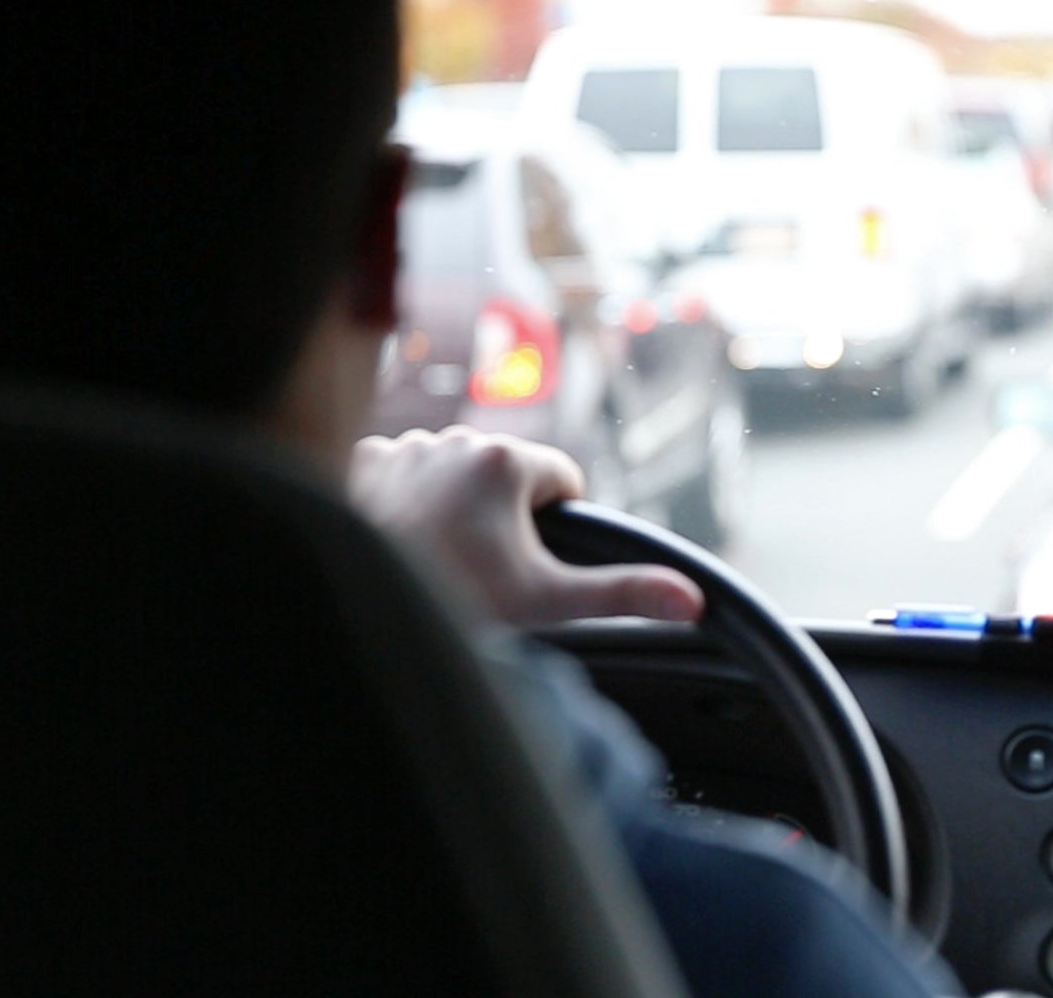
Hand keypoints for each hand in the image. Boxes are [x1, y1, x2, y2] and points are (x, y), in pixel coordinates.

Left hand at [349, 427, 704, 626]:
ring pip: (453, 474)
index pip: (561, 482)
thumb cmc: (456, 605)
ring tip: (439, 559)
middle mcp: (454, 438)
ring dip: (455, 507)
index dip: (555, 528)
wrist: (361, 614)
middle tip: (480, 572)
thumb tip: (692, 599)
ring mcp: (402, 448)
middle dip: (503, 518)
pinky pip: (401, 475)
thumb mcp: (548, 604)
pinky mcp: (361, 463)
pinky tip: (400, 539)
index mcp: (507, 460)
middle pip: (506, 476)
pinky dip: (404, 502)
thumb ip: (623, 593)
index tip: (529, 565)